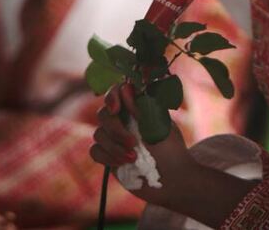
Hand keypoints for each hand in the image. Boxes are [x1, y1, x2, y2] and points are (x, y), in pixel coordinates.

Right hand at [90, 85, 253, 226]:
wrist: (173, 180)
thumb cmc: (171, 150)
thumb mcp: (159, 125)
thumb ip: (140, 107)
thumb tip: (125, 87)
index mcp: (136, 108)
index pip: (116, 93)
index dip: (112, 97)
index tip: (116, 108)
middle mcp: (123, 120)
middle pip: (103, 114)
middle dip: (116, 129)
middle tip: (133, 143)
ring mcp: (114, 139)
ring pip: (98, 134)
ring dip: (115, 146)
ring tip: (134, 157)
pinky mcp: (108, 156)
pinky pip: (95, 151)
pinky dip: (108, 157)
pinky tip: (124, 163)